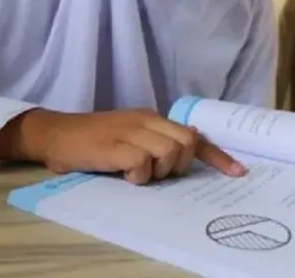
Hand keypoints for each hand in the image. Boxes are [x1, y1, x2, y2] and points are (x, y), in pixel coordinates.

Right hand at [2, 108, 245, 184]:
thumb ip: (158, 137)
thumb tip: (192, 136)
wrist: (57, 134)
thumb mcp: (131, 134)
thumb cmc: (94, 140)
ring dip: (158, 171)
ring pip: (169, 152)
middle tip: (156, 173)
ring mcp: (130, 131)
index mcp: (152, 118)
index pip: (194, 135)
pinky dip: (138, 175)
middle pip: (187, 143)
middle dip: (180, 165)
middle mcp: (146, 120)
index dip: (218, 156)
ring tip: (136, 173)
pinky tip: (123, 174)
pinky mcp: (114, 146)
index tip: (237, 173)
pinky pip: (142, 162)